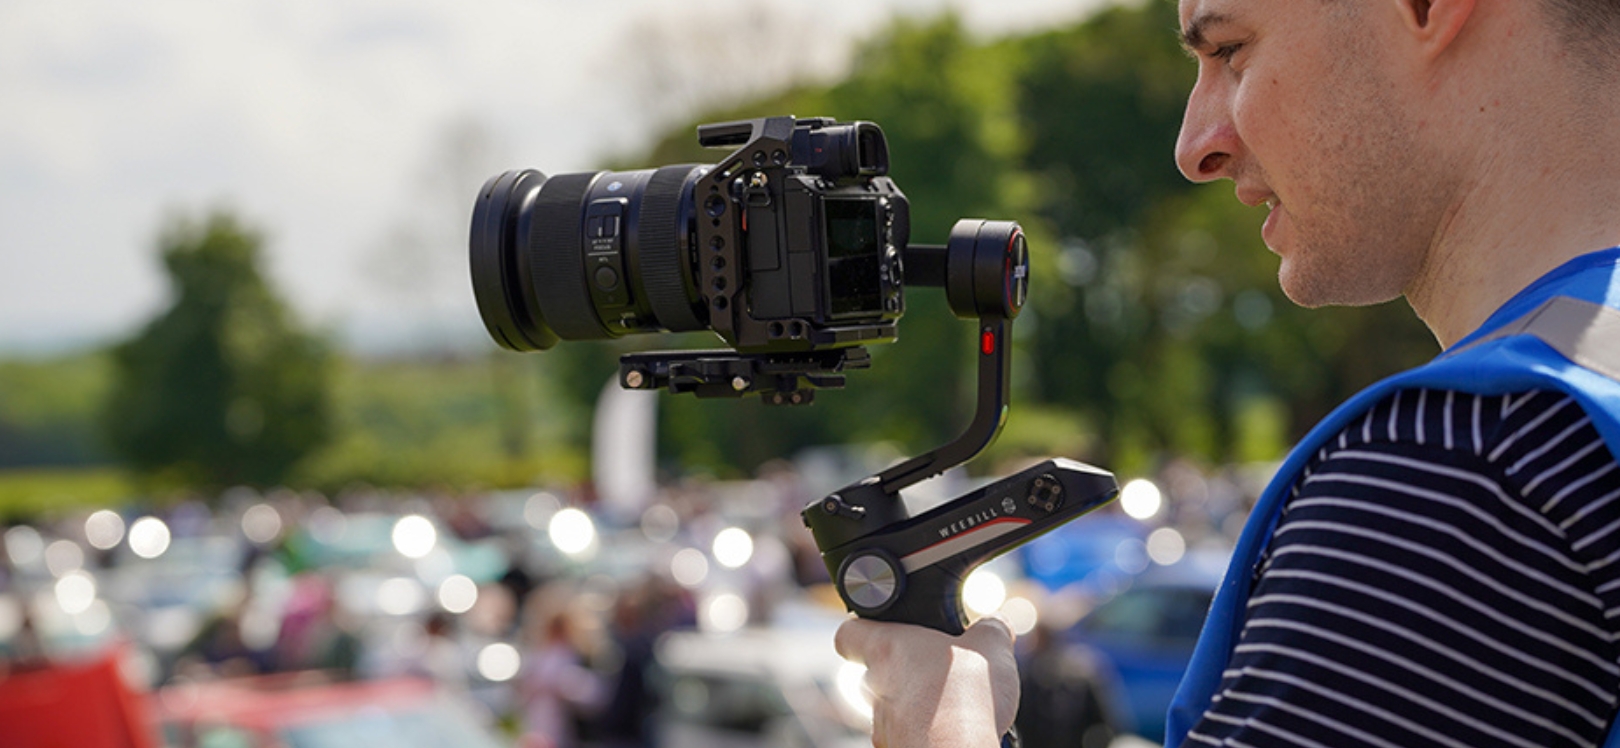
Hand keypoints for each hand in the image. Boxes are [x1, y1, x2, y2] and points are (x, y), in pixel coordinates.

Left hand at [834, 616, 1019, 747]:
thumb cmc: (963, 699)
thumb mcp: (991, 647)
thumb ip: (990, 628)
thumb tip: (995, 625)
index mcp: (889, 648)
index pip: (849, 633)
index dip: (862, 629)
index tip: (881, 630)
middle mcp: (875, 685)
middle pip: (875, 673)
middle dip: (904, 673)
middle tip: (936, 672)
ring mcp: (882, 722)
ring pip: (890, 708)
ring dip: (915, 705)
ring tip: (952, 706)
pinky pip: (904, 736)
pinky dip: (924, 733)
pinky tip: (952, 731)